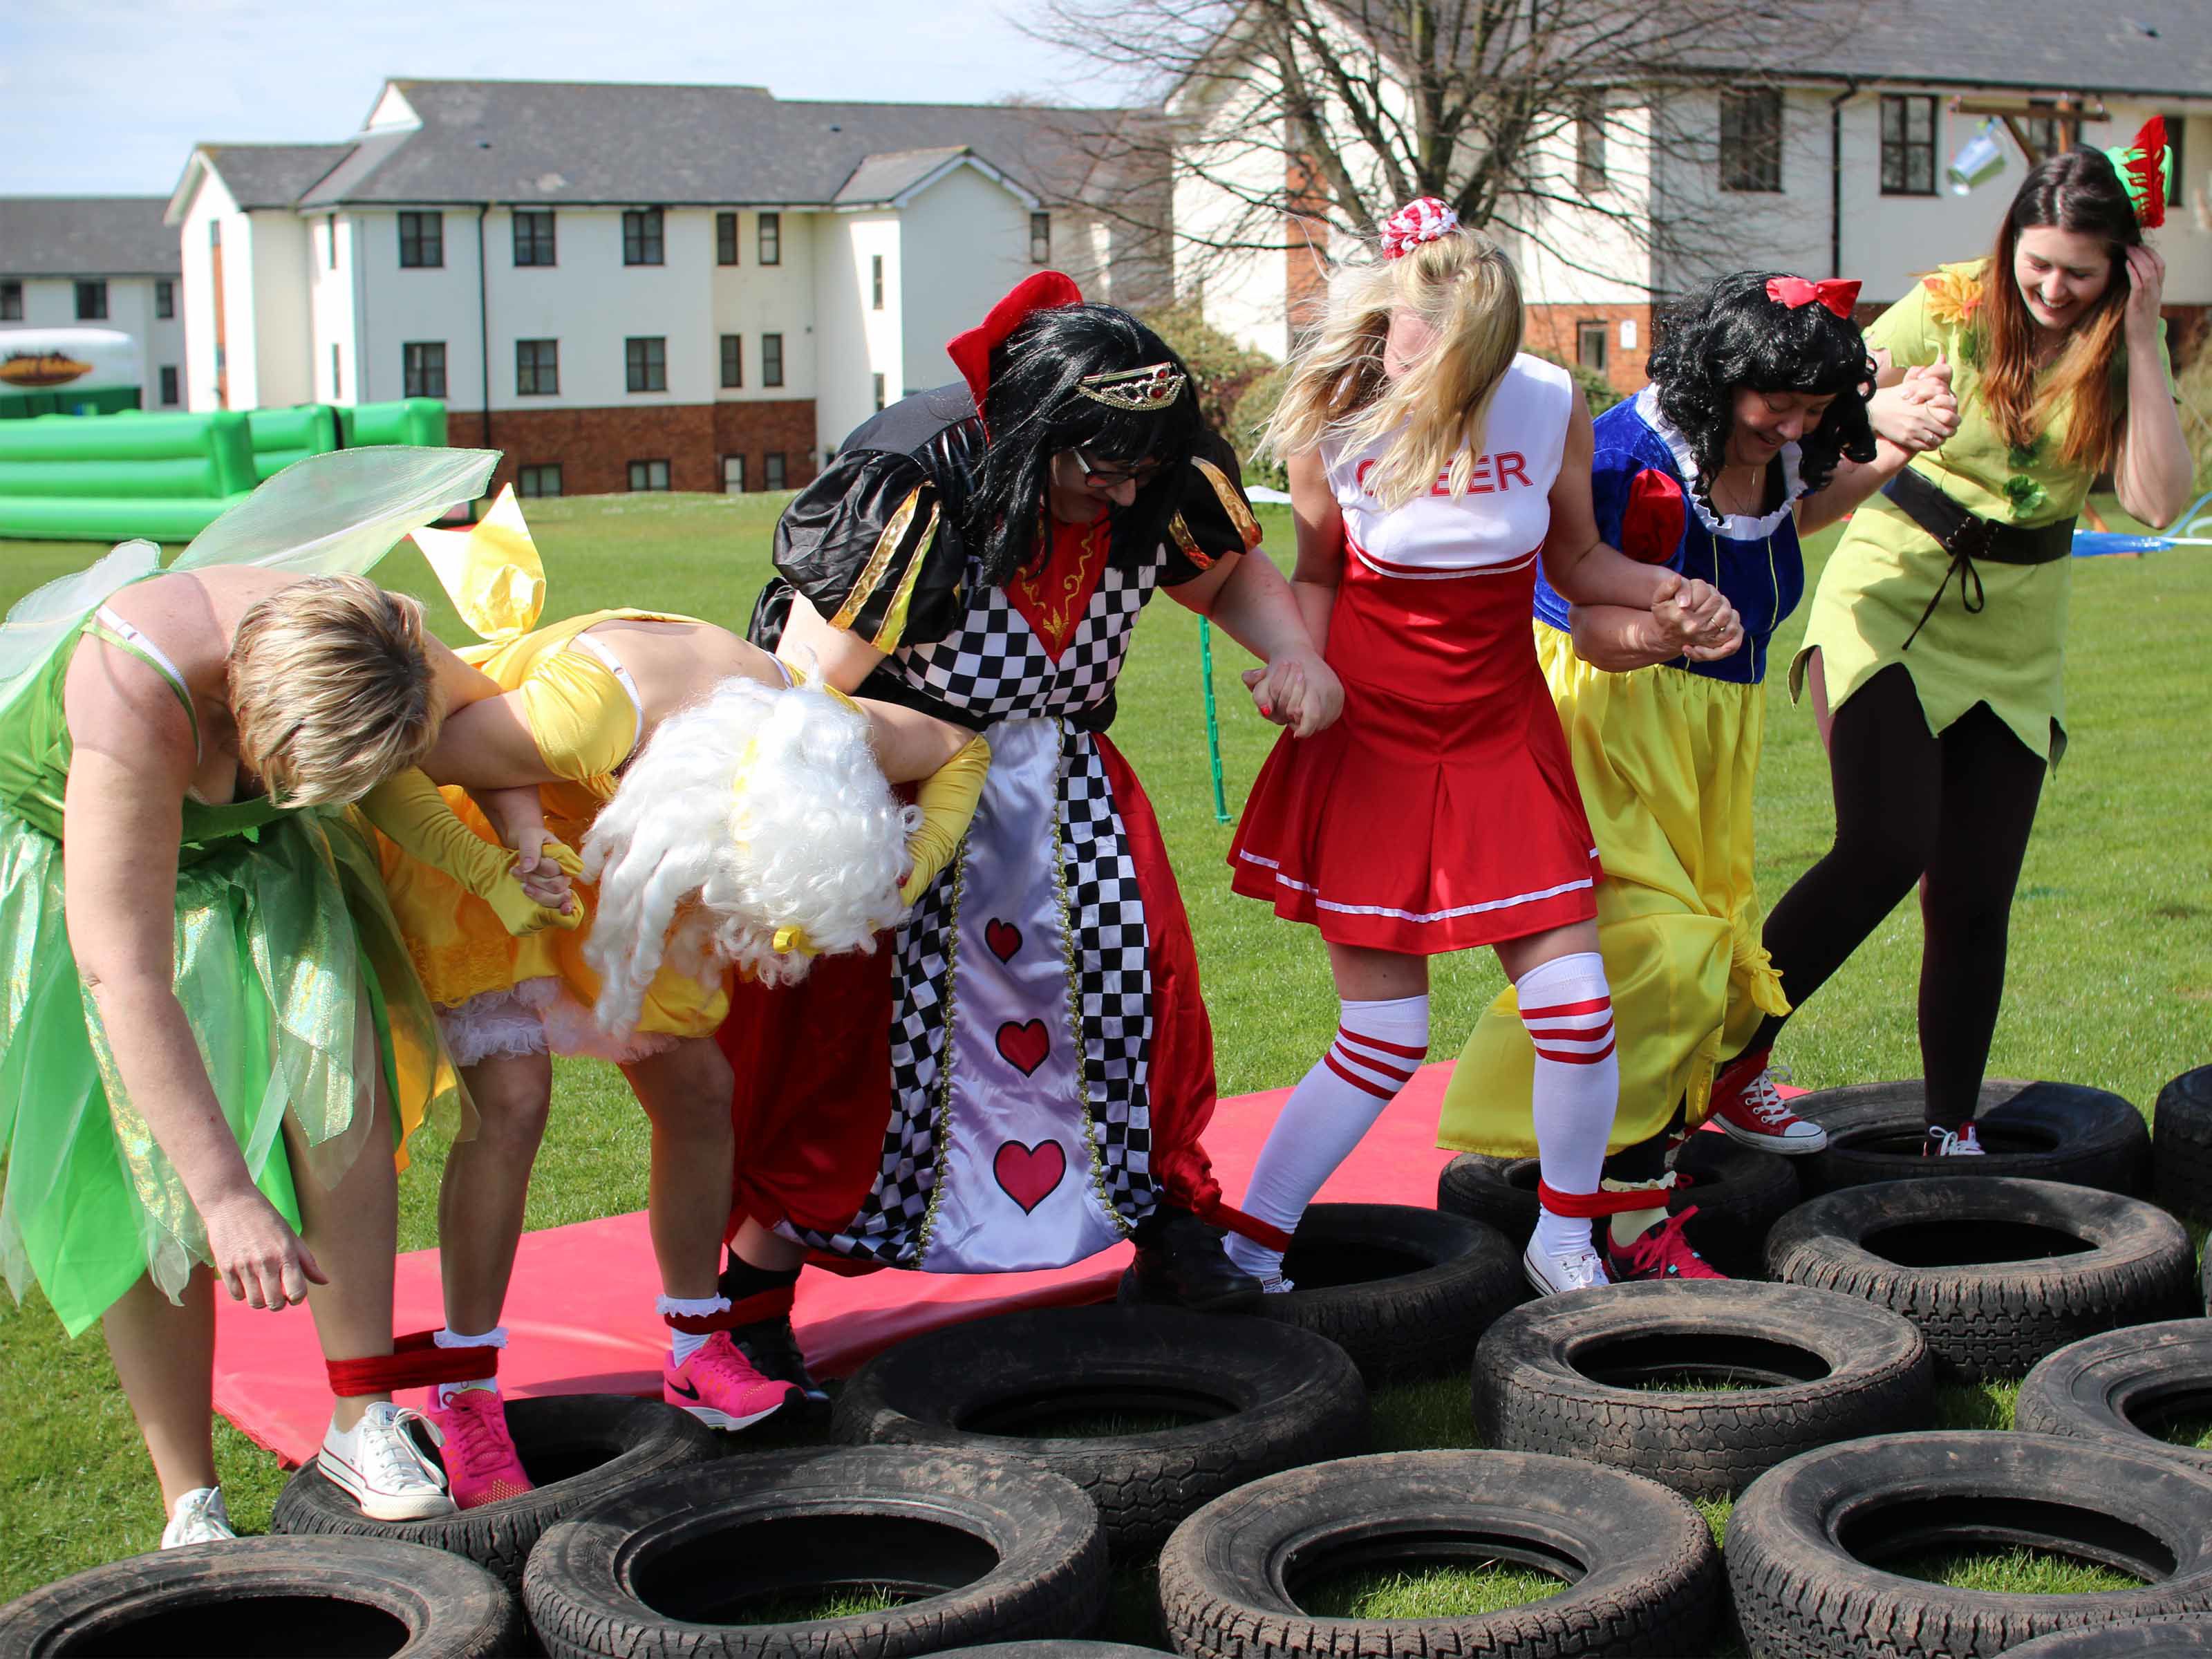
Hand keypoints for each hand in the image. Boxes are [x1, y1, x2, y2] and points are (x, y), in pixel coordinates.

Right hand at [203, 1187, 325, 1310]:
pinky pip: (236, 1296)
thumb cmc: (266, 1219)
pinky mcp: (225, 1267)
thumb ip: (308, 1262)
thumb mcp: (291, 1237)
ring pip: (255, 1303)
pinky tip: (247, 1280)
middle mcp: (265, 1262)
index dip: (298, 1298)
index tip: (294, 1292)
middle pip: (275, 1303)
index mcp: (286, 1254)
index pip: (297, 1293)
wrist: (231, 1202)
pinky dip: (243, 1293)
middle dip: (279, 1303)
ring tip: (262, 1287)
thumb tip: (325, 1282)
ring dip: (261, 1300)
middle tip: (278, 1293)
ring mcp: (244, 1266)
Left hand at [470, 786, 574, 913]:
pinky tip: (558, 910)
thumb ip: (530, 850)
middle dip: (534, 880)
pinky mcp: (552, 894)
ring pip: (556, 898)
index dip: (539, 869)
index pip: (555, 869)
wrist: (524, 844)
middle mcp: (566, 873)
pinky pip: (557, 905)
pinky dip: (557, 908)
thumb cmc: (531, 838)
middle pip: (556, 885)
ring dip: (537, 894)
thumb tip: (528, 868)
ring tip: (523, 885)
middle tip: (517, 872)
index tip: (522, 866)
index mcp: (565, 858)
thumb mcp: (529, 836)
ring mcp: (560, 885)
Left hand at [1243, 646, 1342, 737]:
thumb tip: (1266, 711)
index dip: (1304, 729)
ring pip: (1324, 722)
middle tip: (1293, 714)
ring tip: (1300, 708)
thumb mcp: (1264, 681)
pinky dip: (1319, 717)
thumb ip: (1260, 696)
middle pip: (1317, 723)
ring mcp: (1337, 692)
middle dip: (1303, 723)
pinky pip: (1331, 716)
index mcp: (1313, 685)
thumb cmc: (1278, 669)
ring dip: (1311, 722)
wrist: (1297, 653)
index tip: (1296, 733)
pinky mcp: (1340, 695)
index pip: (1312, 717)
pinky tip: (1308, 707)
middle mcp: (1329, 689)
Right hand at [1650, 575, 1742, 661]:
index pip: (1705, 592)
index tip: (1696, 589)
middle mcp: (1694, 627)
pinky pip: (1732, 630)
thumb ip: (1667, 586)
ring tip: (1715, 604)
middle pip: (1717, 602)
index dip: (1703, 586)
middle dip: (1715, 595)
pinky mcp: (1713, 643)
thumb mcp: (1659, 598)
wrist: (1666, 636)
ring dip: (1724, 605)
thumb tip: (1677, 579)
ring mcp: (1705, 636)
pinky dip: (1732, 620)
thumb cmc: (1664, 614)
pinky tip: (1724, 614)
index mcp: (1681, 615)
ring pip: (1726, 614)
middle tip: (1707, 596)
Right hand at [1870, 355, 1958, 451]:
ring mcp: (1914, 431)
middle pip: (1947, 430)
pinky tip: (1929, 439)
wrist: (1874, 409)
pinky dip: (1931, 445)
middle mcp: (1921, 419)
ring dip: (1941, 438)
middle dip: (1951, 429)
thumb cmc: (1896, 394)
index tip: (1953, 417)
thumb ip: (1932, 376)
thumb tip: (1944, 357)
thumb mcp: (1914, 382)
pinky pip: (1925, 447)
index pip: (1950, 416)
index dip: (1955, 418)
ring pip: (1937, 440)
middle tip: (1949, 428)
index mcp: (1926, 405)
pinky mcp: (1906, 440)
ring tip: (1940, 434)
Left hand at [2122, 244, 2164, 349]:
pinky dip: (2133, 271)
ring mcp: (2149, 297)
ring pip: (2148, 271)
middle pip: (2156, 265)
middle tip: (2133, 244)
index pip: (2161, 266)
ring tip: (2129, 250)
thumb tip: (2132, 279)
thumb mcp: (2144, 304)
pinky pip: (2139, 283)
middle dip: (2145, 252)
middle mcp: (2156, 292)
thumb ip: (2142, 292)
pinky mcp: (2138, 304)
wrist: (2142, 342)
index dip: (2152, 253)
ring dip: (2138, 258)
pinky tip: (2126, 264)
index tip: (2141, 246)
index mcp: (2158, 291)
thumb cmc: (2139, 325)